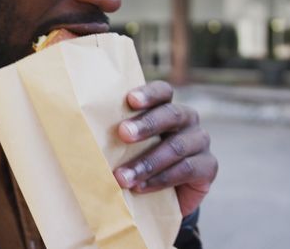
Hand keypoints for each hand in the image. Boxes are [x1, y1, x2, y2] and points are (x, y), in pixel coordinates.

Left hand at [113, 81, 217, 216]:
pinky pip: (187, 169)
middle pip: (171, 115)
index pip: (163, 91)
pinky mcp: (209, 167)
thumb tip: (80, 129)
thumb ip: (115, 134)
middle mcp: (186, 119)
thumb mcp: (126, 145)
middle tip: (123, 133)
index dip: (148, 93)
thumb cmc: (136, 160)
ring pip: (177, 146)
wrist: (161, 197)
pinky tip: (141, 187)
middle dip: (146, 125)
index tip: (129, 100)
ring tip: (123, 177)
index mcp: (165, 106)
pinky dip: (161, 179)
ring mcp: (200, 141)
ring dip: (148, 162)